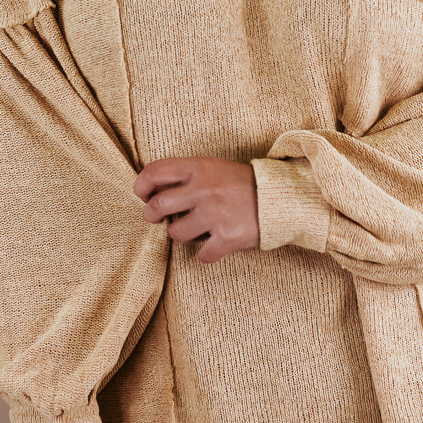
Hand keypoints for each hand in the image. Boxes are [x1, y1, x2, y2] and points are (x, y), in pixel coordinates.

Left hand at [133, 155, 259, 263]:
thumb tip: (151, 189)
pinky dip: (206, 254)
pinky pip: (202, 255)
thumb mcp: (214, 168)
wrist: (281, 198)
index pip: (154, 171)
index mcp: (199, 168)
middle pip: (157, 205)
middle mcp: (204, 189)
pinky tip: (215, 245)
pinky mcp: (228, 237)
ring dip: (181, 235)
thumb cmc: (242, 184)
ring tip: (195, 230)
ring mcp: (216, 214)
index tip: (143, 195)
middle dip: (151, 215)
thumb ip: (186, 175)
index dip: (141, 185)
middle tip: (158, 218)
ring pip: (175, 233)